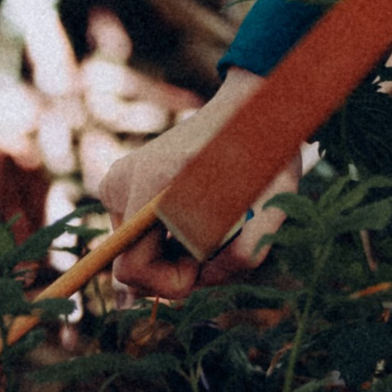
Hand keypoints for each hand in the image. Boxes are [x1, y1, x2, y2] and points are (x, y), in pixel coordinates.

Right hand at [100, 68, 300, 301]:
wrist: (250, 110)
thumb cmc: (267, 156)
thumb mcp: (274, 206)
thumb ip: (244, 253)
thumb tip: (198, 281)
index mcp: (154, 182)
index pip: (133, 268)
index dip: (171, 281)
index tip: (206, 262)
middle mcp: (124, 180)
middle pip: (133, 266)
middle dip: (177, 269)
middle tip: (220, 241)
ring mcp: (118, 180)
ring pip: (137, 253)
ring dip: (176, 254)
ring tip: (215, 222)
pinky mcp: (121, 184)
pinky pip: (138, 237)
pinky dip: (168, 239)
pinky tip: (198, 214)